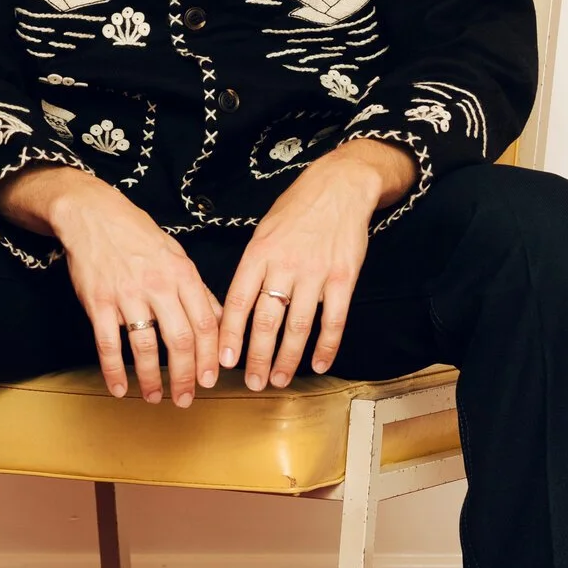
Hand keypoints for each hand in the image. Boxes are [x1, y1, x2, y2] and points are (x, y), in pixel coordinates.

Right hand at [0, 166, 220, 405]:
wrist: (92, 214)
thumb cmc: (136, 235)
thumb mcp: (176, 255)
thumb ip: (197, 289)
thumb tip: (220, 319)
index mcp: (182, 275)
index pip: (205, 323)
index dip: (210, 357)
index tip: (211, 380)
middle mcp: (158, 286)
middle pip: (179, 340)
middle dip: (185, 375)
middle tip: (185, 398)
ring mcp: (127, 295)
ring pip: (145, 346)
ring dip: (152, 378)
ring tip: (155, 397)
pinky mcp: (98, 302)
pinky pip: (108, 344)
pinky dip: (113, 370)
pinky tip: (118, 388)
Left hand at [218, 139, 414, 389]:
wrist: (340, 185)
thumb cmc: (297, 208)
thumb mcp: (264, 230)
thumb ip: (254, 266)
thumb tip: (239, 305)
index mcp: (259, 253)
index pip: (239, 301)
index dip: (230, 334)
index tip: (224, 361)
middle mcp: (285, 265)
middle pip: (266, 320)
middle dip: (257, 357)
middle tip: (252, 382)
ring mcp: (316, 272)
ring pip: (298, 326)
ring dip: (288, 358)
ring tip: (280, 380)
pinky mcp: (343, 277)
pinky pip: (333, 319)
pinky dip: (326, 346)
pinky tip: (319, 364)